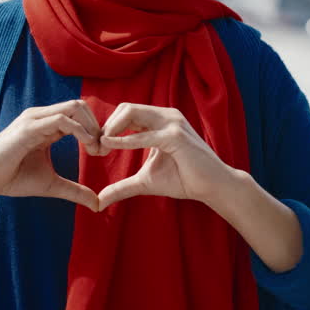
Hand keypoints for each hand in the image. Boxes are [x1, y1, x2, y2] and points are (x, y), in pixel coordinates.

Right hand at [0, 99, 102, 210]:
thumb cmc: (12, 178)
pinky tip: (87, 147)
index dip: (95, 130)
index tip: (102, 152)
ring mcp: (35, 119)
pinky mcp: (29, 127)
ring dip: (91, 126)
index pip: (79, 114)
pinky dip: (80, 130)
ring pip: (74, 107)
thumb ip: (74, 190)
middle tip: (102, 150)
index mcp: (46, 125)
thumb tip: (97, 203)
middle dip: (97, 125)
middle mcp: (41, 116)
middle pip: (80, 105)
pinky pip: (62, 119)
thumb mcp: (51, 185)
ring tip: (96, 149)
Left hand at [95, 103, 237, 211]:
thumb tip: (99, 202)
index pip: (126, 113)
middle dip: (106, 126)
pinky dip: (125, 140)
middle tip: (96, 148)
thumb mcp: (145, 181)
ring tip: (101, 147)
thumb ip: (122, 187)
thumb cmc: (183, 180)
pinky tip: (109, 146)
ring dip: (112, 129)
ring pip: (131, 113)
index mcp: (159, 120)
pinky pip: (144, 135)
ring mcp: (172, 123)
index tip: (97, 149)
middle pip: (125, 108)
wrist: (212, 187)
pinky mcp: (176, 136)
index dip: (108, 128)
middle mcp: (165, 116)